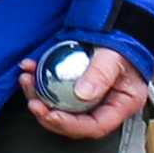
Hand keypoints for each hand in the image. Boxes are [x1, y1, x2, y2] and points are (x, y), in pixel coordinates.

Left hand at [19, 46, 145, 141]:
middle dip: (48, 114)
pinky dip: (39, 82)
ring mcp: (88, 98)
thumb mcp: (114, 57)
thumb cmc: (125, 44)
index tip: (52, 115)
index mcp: (121, 104)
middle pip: (73, 122)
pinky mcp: (75, 87)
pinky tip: (31, 68)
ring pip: (60, 107)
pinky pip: (55, 91)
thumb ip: (101, 74)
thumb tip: (82, 94)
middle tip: (34, 102)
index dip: (71, 125)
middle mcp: (104, 105)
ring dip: (39, 97)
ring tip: (28, 80)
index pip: (96, 126)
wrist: (121, 26)